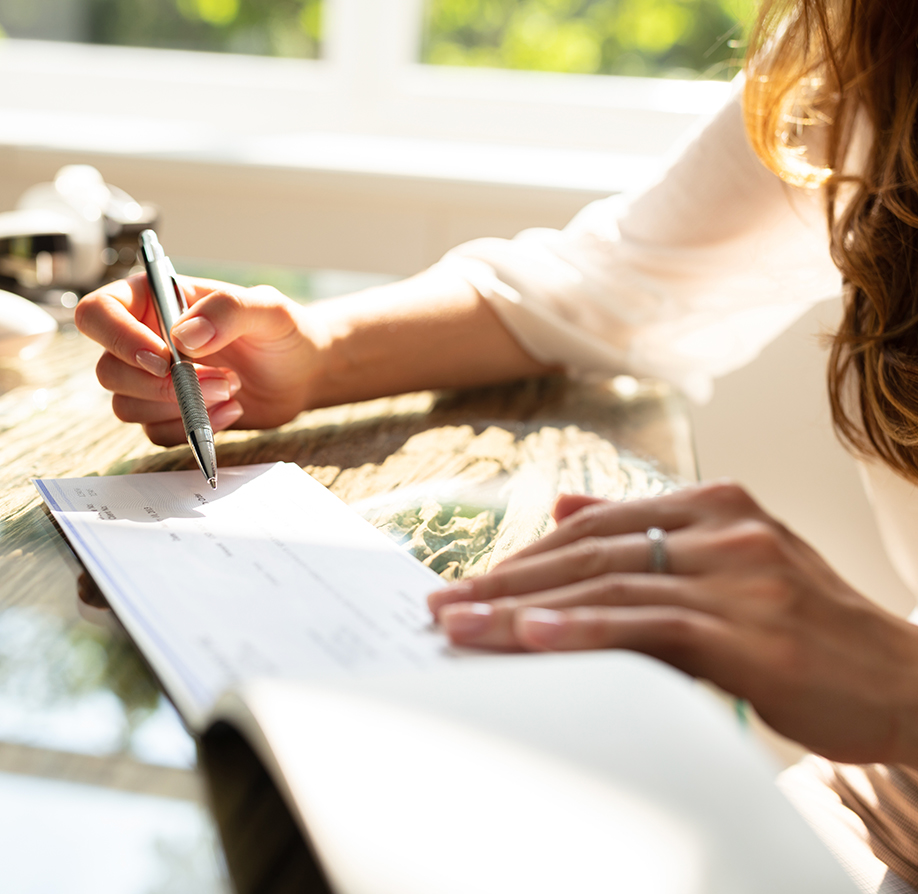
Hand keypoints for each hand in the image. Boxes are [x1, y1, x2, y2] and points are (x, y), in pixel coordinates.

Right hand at [76, 275, 321, 444]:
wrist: (303, 373)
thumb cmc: (284, 332)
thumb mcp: (268, 309)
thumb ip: (228, 310)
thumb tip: (183, 336)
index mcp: (154, 300)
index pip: (98, 313)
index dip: (118, 339)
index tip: (164, 358)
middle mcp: (144, 340)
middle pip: (109, 371)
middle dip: (162, 386)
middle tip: (221, 380)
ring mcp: (154, 381)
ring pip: (126, 406)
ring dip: (180, 407)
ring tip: (232, 389)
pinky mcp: (171, 414)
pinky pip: (156, 432)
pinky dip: (192, 428)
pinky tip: (232, 410)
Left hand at [428, 481, 917, 764]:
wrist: (904, 679)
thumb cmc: (806, 628)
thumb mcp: (729, 562)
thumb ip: (648, 531)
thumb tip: (562, 507)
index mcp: (715, 503)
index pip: (595, 525)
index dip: (525, 555)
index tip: (469, 582)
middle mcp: (724, 526)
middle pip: (588, 550)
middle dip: (506, 580)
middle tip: (444, 605)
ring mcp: (740, 573)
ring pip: (607, 584)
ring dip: (523, 607)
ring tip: (461, 626)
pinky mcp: (751, 629)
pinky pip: (649, 624)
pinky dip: (585, 629)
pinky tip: (532, 635)